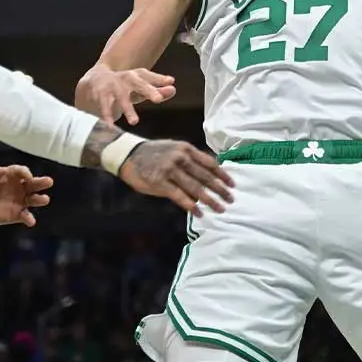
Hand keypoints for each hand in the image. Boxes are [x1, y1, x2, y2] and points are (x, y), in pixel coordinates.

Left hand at [0, 164, 53, 226]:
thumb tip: (2, 170)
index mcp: (12, 175)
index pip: (22, 172)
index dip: (25, 173)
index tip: (26, 177)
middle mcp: (19, 187)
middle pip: (33, 184)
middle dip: (41, 182)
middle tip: (49, 182)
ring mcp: (19, 201)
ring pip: (33, 200)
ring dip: (39, 199)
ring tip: (45, 199)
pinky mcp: (16, 214)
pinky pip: (25, 216)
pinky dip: (29, 219)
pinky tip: (30, 221)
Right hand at [84, 68, 175, 125]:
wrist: (93, 79)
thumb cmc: (124, 86)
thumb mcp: (139, 87)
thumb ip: (157, 89)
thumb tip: (173, 89)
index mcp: (136, 76)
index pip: (149, 76)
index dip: (159, 79)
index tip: (170, 83)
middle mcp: (125, 78)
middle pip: (138, 82)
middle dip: (148, 90)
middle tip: (159, 99)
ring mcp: (112, 86)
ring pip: (121, 97)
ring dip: (127, 109)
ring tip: (135, 122)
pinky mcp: (99, 95)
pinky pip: (104, 106)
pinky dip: (106, 115)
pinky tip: (110, 126)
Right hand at [117, 140, 234, 215]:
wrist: (128, 154)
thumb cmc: (154, 153)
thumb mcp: (174, 149)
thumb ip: (190, 159)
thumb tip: (208, 176)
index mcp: (186, 149)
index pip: (210, 163)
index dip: (223, 175)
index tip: (233, 184)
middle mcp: (180, 158)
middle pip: (206, 177)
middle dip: (220, 190)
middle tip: (231, 199)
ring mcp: (170, 170)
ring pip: (196, 188)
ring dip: (210, 200)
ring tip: (220, 209)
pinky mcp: (160, 183)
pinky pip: (180, 197)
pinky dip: (192, 206)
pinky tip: (200, 213)